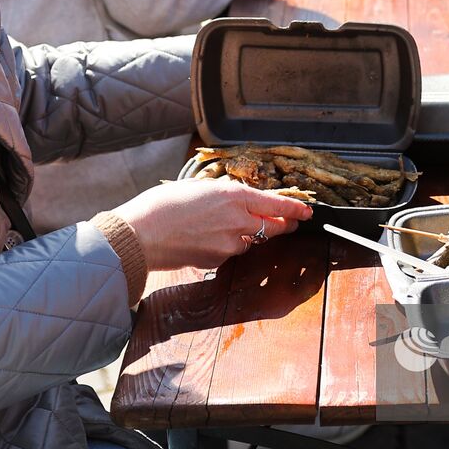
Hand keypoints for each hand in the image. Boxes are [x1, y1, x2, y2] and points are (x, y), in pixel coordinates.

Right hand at [111, 177, 313, 271]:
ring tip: (224, 226)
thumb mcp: (199, 187)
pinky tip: (206, 239)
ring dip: (249, 235)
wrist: (140, 235)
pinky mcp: (218, 261)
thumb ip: (224, 194)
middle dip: (284, 225)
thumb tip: (238, 199)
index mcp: (234, 196)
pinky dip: (227, 245)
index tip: (307, 210)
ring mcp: (230, 244)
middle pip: (274, 227)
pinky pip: (231, 252)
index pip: (276, 204)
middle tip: (289, 222)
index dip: (295, 208)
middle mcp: (238, 220)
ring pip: (252, 240)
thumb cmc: (163, 205)